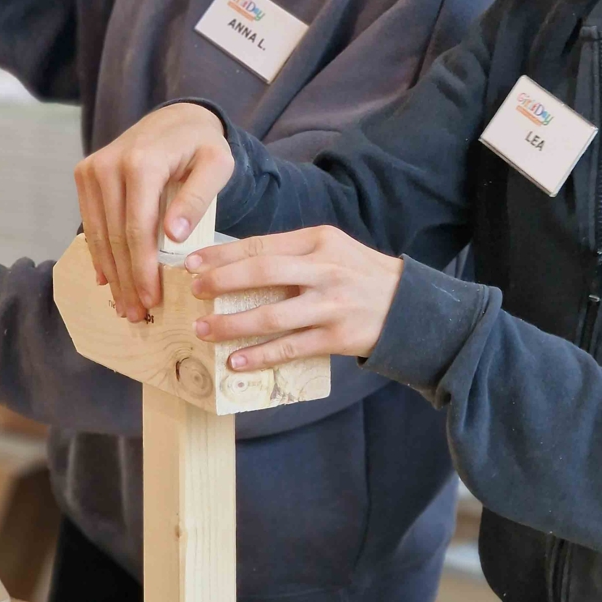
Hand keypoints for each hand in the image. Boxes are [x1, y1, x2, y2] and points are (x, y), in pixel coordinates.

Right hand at [74, 102, 233, 321]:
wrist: (178, 118)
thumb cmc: (204, 145)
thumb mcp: (216, 165)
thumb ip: (196, 198)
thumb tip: (173, 237)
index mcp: (142, 163)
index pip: (138, 228)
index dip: (142, 269)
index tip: (151, 300)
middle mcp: (109, 165)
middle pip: (115, 236)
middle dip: (126, 280)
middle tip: (137, 315)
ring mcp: (92, 169)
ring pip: (99, 234)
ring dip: (111, 273)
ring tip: (125, 305)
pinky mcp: (85, 174)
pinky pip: (91, 222)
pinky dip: (100, 253)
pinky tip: (109, 279)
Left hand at [186, 226, 402, 370]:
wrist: (409, 305)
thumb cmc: (359, 273)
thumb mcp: (331, 249)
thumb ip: (291, 253)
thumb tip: (234, 265)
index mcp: (318, 241)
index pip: (261, 245)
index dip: (222, 255)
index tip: (192, 263)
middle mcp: (324, 269)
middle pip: (262, 274)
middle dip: (221, 282)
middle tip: (194, 292)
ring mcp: (330, 305)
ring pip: (271, 315)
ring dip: (232, 324)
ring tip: (203, 330)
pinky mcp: (336, 337)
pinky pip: (290, 347)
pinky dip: (260, 355)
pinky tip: (236, 361)